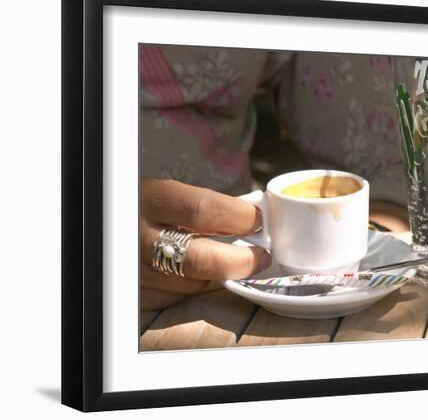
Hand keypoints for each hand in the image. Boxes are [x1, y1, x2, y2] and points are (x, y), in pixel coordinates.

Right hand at [140, 179, 270, 309]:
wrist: (102, 228)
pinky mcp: (137, 295)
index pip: (203, 210)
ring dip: (218, 275)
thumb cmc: (143, 208)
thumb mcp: (166, 195)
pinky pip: (179, 296)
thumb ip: (204, 207)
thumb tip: (252, 220)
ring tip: (228, 260)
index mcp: (149, 200)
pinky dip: (196, 286)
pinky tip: (196, 272)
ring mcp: (136, 271)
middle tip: (261, 256)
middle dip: (241, 261)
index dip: (239, 217)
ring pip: (194, 282)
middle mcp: (139, 238)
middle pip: (201, 259)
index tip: (258, 220)